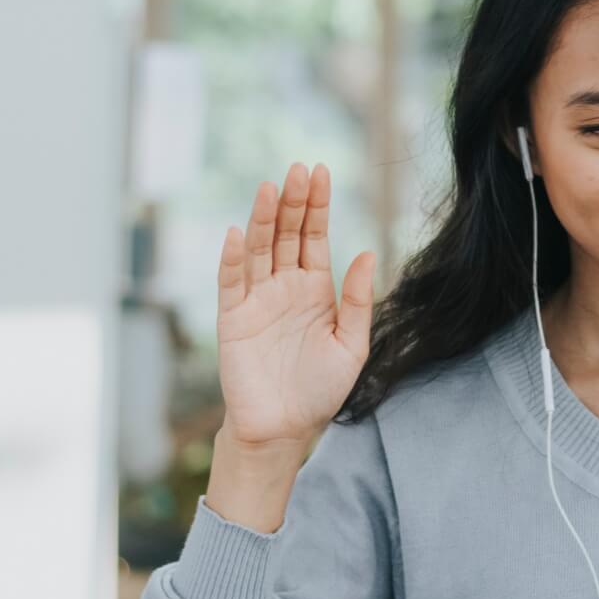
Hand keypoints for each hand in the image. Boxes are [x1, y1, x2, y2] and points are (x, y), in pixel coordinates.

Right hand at [215, 163, 374, 451]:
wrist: (285, 429)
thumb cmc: (320, 390)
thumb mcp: (351, 346)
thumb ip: (358, 301)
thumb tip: (367, 253)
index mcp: (316, 290)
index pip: (315, 237)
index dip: (317, 206)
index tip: (321, 172)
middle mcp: (284, 287)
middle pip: (287, 235)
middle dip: (292, 202)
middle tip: (298, 169)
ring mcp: (257, 300)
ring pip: (259, 250)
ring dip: (263, 219)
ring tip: (270, 188)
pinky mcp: (232, 319)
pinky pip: (231, 283)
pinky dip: (233, 258)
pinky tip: (239, 233)